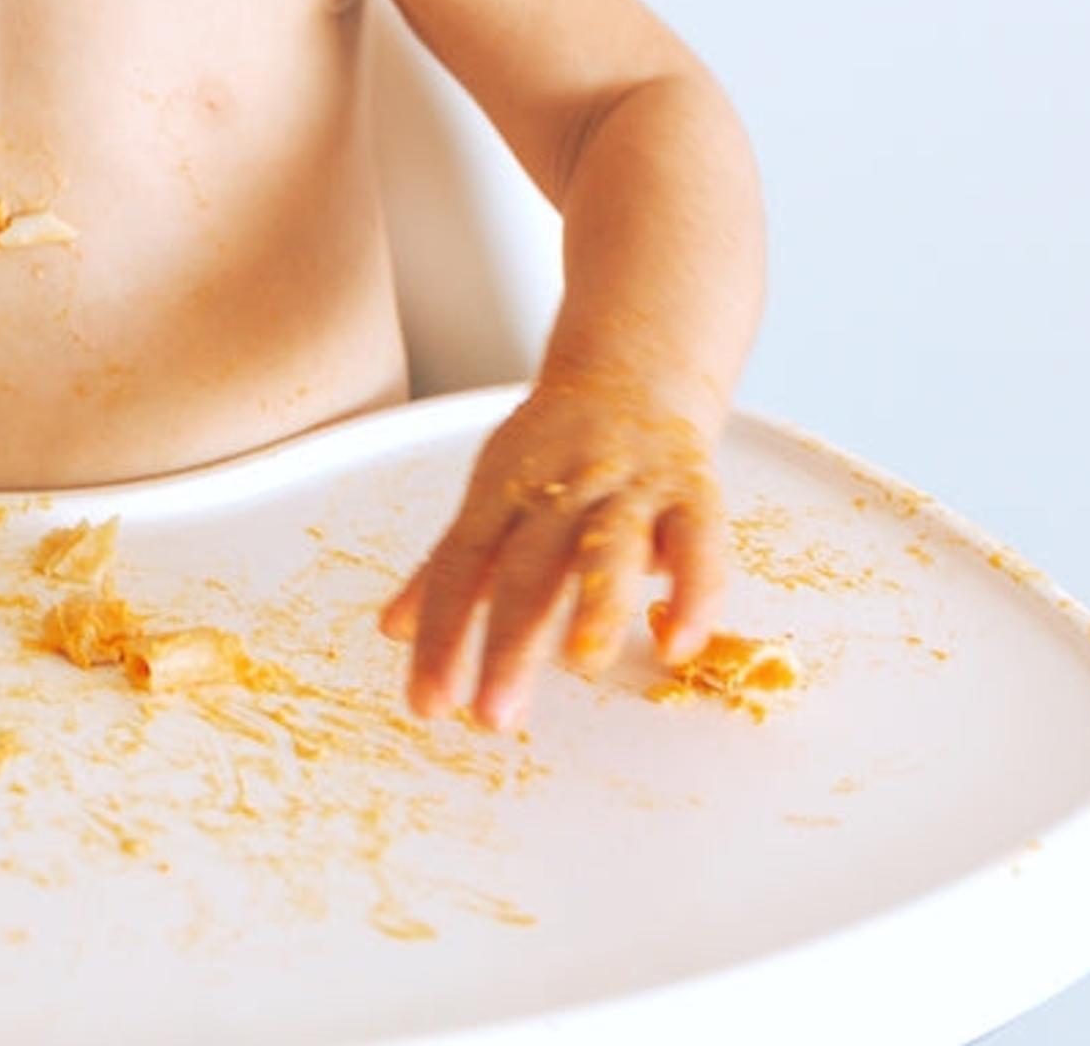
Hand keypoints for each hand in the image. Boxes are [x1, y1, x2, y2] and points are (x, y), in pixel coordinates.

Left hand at [380, 374, 733, 729]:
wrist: (633, 372)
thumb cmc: (553, 451)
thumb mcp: (491, 495)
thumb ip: (449, 566)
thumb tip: (391, 629)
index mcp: (502, 490)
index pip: (459, 565)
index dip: (440, 634)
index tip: (428, 704)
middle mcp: (561, 487)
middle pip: (528, 566)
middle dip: (508, 643)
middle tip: (491, 716)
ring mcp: (629, 486)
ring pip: (610, 545)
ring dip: (597, 603)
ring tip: (582, 664)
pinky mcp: (691, 490)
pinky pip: (698, 541)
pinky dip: (693, 590)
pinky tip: (679, 644)